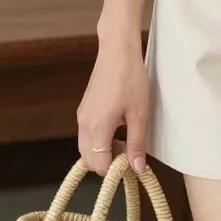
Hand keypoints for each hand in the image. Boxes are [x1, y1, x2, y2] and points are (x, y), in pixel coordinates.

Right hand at [77, 38, 149, 177]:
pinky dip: (98, 140)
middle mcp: (84, 125)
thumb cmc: (130, 78)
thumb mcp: (139, 113)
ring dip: (103, 151)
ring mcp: (81, 117)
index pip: (100, 166)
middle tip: (129, 149)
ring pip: (86, 149)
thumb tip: (138, 168)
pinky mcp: (83, 110)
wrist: (117, 51)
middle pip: (90, 161)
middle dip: (108, 162)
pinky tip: (117, 127)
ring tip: (125, 137)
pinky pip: (86, 136)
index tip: (132, 160)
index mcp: (97, 128)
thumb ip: (136, 143)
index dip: (116, 169)